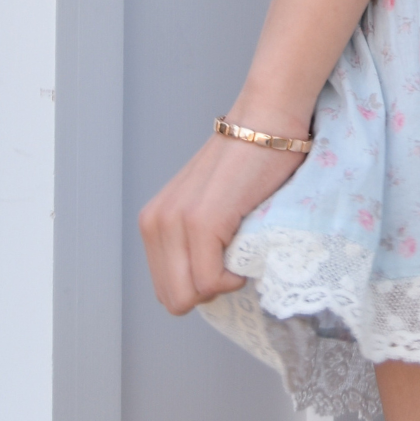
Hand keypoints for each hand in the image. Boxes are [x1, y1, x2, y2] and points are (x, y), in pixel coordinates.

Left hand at [139, 130, 304, 314]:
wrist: (267, 122)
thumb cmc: (249, 162)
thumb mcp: (204, 204)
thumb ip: (190, 238)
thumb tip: (201, 283)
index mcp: (152, 221)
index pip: (165, 288)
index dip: (198, 285)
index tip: (224, 260)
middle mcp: (155, 223)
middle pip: (173, 299)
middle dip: (207, 290)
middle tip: (233, 259)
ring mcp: (177, 222)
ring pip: (189, 296)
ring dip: (220, 284)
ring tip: (239, 250)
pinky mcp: (203, 222)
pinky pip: (211, 281)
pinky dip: (233, 278)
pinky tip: (247, 247)